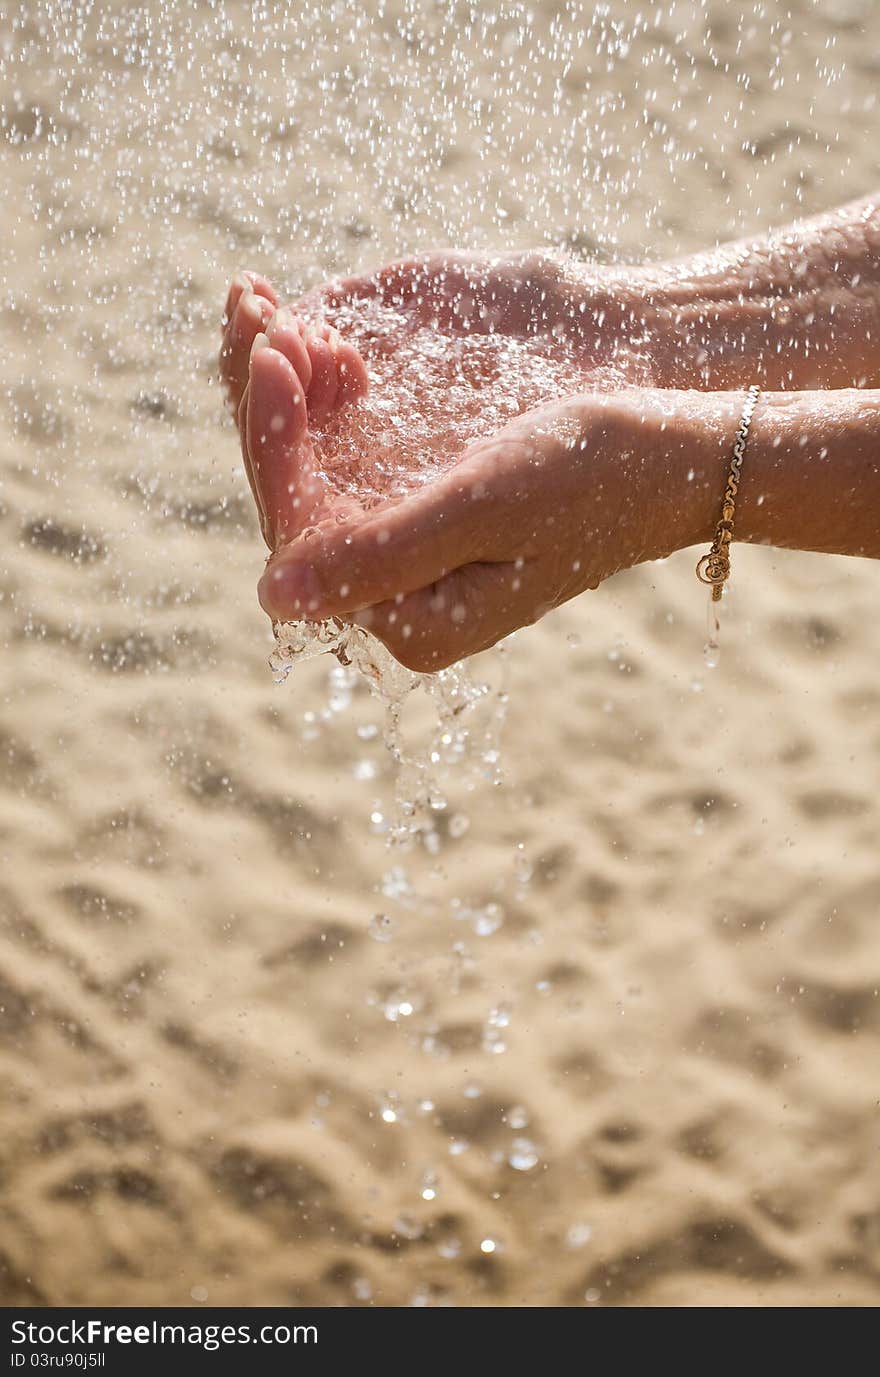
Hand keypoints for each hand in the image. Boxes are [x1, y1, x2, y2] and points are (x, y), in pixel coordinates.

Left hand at [221, 256, 705, 669]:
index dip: (274, 443)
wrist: (670, 450)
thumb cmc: (594, 475)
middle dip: (271, 405)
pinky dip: (322, 397)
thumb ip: (380, 555)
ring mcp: (404, 557)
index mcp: (412, 620)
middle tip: (261, 315)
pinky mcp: (418, 513)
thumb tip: (274, 597)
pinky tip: (323, 338)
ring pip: (310, 472)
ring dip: (291, 393)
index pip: (303, 533)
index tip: (271, 354)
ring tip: (281, 314)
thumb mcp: (486, 508)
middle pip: (294, 500)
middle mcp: (398, 599)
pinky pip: (342, 458)